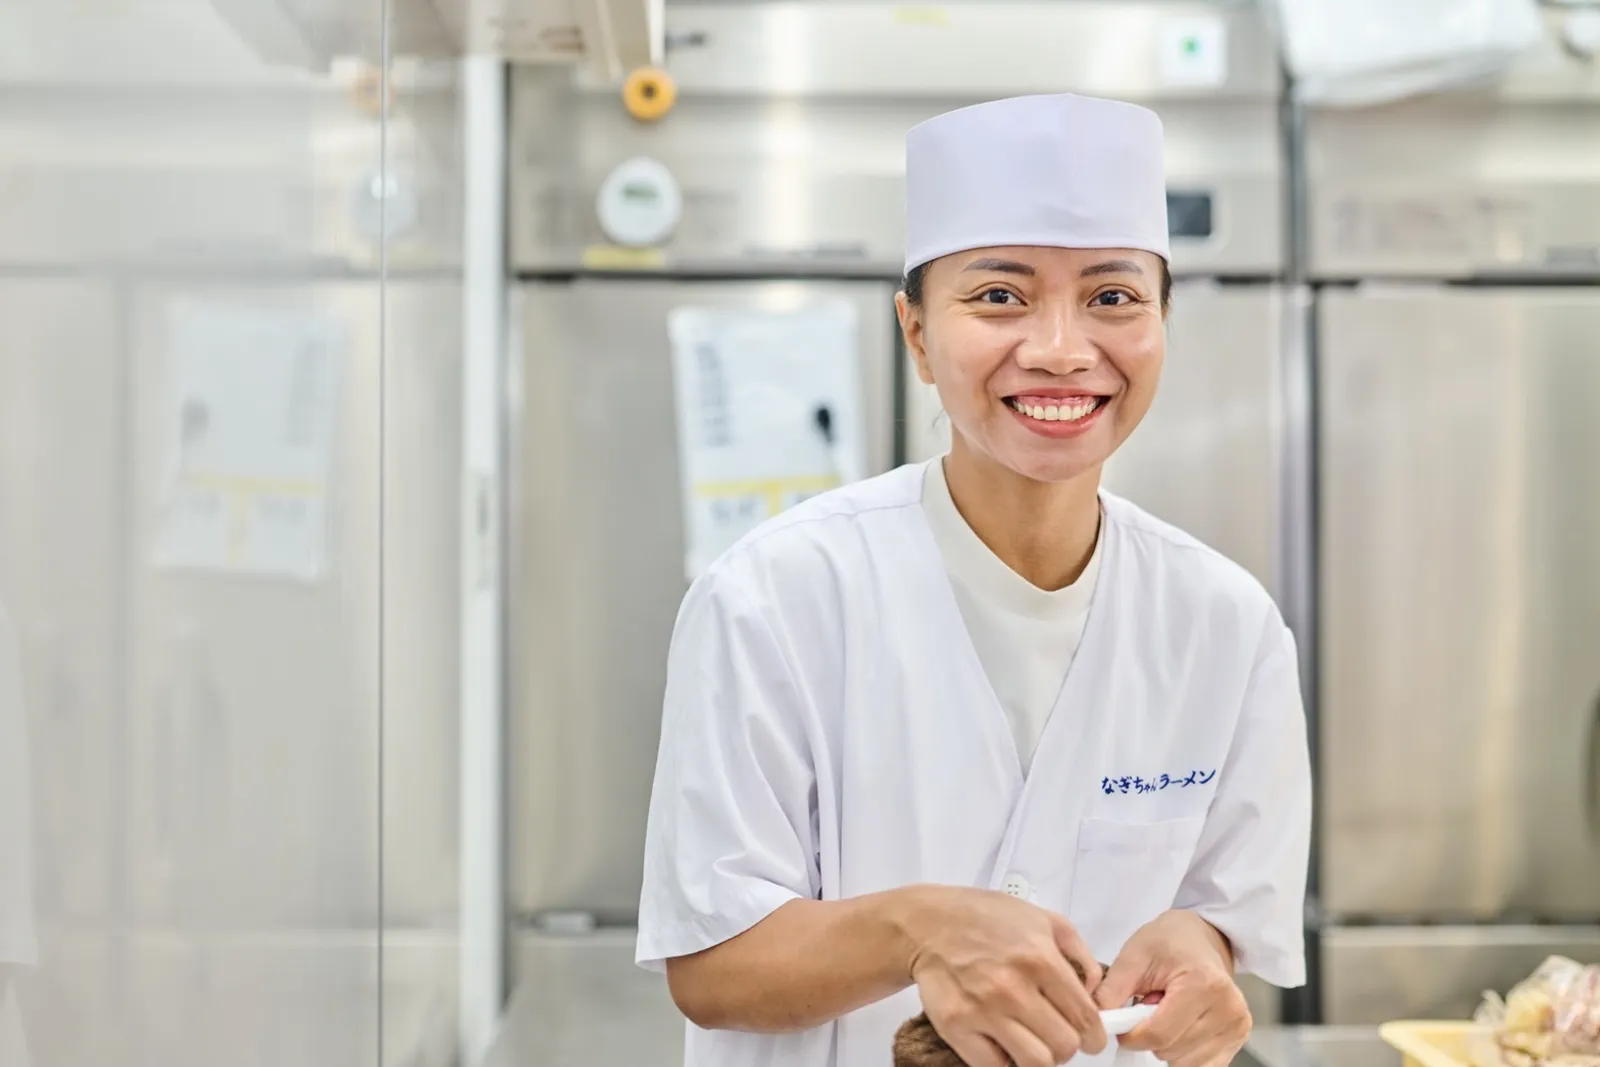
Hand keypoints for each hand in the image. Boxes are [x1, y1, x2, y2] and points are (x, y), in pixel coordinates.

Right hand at [901, 886, 1107, 1066]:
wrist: (928, 923)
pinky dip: (1006, 1062)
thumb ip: (1078, 953)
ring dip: (1040, 1057)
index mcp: (1040, 958)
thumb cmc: (985, 918)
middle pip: (1065, 1046)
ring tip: (1033, 1042)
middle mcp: (1013, 987)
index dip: (1095, 1035)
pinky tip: (1005, 1045)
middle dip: (1068, 1045)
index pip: (1085, 1018)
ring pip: (1036, 1063)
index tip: (1091, 1039)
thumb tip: (1094, 992)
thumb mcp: (1042, 919)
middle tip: (1057, 1035)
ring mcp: (983, 1010)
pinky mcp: (956, 1027)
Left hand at [1093, 910, 1248, 1066]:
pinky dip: (1183, 1051)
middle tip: (1152, 1004)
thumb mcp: (1134, 955)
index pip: (1159, 1035)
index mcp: (1203, 984)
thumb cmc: (1169, 941)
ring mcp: (1236, 1025)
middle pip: (1170, 1051)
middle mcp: (1228, 1008)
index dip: (1131, 1035)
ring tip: (1169, 1010)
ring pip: (1184, 1063)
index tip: (1122, 1021)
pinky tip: (1182, 1024)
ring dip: (1167, 1043)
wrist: (1200, 936)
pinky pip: (1201, 1066)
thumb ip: (1112, 990)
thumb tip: (1097, 1021)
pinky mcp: (1238, 1037)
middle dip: (1150, 1035)